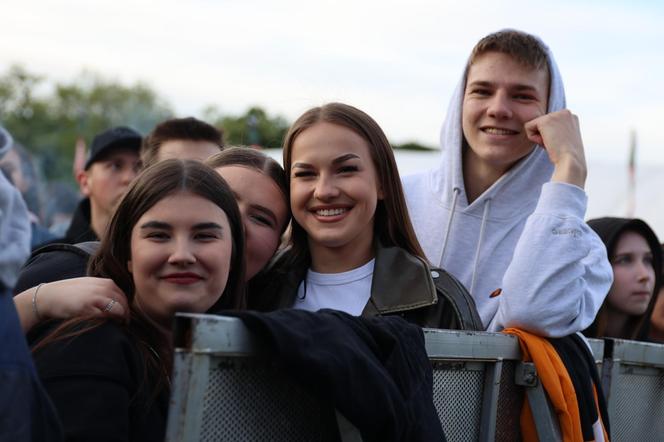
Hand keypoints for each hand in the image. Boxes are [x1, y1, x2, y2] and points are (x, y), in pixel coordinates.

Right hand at [15, 277, 129, 332]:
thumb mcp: (89, 286)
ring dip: (121, 318)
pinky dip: (110, 321)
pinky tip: (108, 325)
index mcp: (105, 282)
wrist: (48, 296)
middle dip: (126, 314)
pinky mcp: (88, 307)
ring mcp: (96, 297)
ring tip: (119, 325)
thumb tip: (117, 302)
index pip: (123, 296)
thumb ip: (103, 290)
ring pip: (118, 309)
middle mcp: (103, 288)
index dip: (126, 307)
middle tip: (124, 323)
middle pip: (123, 303)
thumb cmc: (69, 293)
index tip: (125, 315)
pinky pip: (106, 315)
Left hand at [524, 109, 586, 187]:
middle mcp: (565, 112)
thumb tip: (545, 131)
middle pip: (541, 124)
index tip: (561, 144)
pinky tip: (546, 143)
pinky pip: (528, 128)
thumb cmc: (567, 156)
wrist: (571, 162)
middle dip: (545, 136)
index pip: (549, 124)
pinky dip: (533, 139)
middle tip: (557, 145)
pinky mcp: (545, 120)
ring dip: (540, 138)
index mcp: (571, 117)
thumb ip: (557, 131)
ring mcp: (555, 114)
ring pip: (534, 126)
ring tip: (553, 144)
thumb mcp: (565, 139)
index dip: (552, 137)